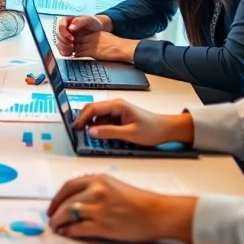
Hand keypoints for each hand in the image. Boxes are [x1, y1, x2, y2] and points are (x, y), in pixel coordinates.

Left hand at [47, 173, 196, 243]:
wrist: (157, 213)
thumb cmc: (140, 201)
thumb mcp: (114, 186)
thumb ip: (95, 189)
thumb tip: (76, 200)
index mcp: (99, 179)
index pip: (68, 186)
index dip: (56, 197)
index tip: (52, 205)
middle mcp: (96, 191)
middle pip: (65, 201)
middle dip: (55, 212)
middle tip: (51, 218)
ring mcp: (98, 209)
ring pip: (68, 214)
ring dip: (58, 222)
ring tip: (56, 227)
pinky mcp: (102, 225)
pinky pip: (78, 229)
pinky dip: (69, 232)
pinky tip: (67, 233)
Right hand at [56, 15, 110, 55]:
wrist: (99, 29)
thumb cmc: (93, 22)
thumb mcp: (88, 19)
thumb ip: (79, 21)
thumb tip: (70, 28)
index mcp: (68, 21)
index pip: (61, 26)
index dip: (64, 33)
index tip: (71, 38)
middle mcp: (65, 28)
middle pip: (59, 35)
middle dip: (64, 42)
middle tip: (71, 46)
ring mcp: (66, 36)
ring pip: (59, 42)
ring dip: (63, 47)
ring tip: (71, 50)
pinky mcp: (68, 44)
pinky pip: (62, 49)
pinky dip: (65, 52)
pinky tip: (70, 53)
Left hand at [72, 30, 138, 62]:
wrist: (121, 48)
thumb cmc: (116, 45)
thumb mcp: (104, 37)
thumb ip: (96, 39)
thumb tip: (92, 45)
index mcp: (94, 34)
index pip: (79, 36)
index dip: (76, 41)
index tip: (74, 45)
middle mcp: (91, 38)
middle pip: (76, 41)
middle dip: (72, 46)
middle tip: (70, 50)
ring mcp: (91, 44)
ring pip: (76, 47)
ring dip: (73, 51)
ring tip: (72, 55)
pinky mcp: (92, 52)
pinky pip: (79, 54)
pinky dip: (76, 56)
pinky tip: (75, 58)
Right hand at [73, 99, 193, 145]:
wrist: (167, 129)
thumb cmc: (152, 129)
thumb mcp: (130, 134)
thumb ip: (109, 132)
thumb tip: (91, 131)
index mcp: (117, 105)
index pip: (93, 108)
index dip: (82, 118)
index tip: (76, 128)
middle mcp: (115, 105)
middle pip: (93, 111)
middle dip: (84, 121)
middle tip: (78, 133)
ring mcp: (116, 111)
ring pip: (98, 117)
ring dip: (93, 126)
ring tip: (92, 138)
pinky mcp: (119, 118)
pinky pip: (104, 122)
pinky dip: (101, 129)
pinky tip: (103, 137)